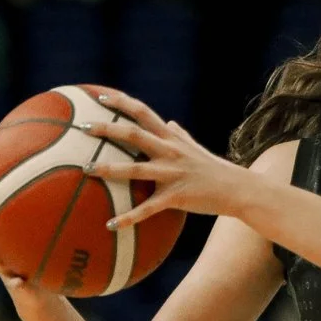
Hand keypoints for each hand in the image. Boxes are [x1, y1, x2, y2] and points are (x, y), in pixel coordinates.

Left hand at [80, 90, 248, 228]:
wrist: (238, 189)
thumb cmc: (214, 169)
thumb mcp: (195, 147)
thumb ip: (180, 134)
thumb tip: (169, 122)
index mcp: (171, 138)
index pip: (142, 112)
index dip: (121, 103)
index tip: (100, 96)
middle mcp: (169, 151)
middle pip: (133, 134)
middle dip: (106, 129)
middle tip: (82, 126)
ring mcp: (172, 174)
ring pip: (136, 169)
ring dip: (109, 169)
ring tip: (86, 170)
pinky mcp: (176, 197)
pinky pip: (147, 209)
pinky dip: (128, 218)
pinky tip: (110, 225)